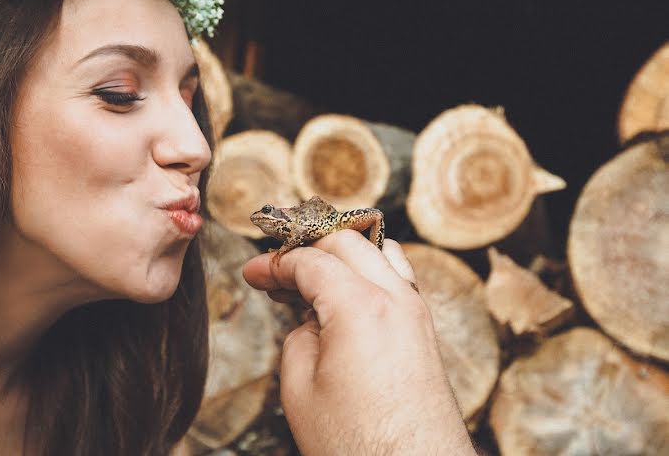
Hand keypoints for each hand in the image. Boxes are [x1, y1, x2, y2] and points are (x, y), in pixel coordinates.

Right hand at [242, 231, 475, 455]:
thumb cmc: (360, 445)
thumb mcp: (301, 389)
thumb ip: (298, 337)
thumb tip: (310, 320)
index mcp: (361, 306)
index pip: (310, 261)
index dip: (274, 263)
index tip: (252, 272)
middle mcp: (396, 298)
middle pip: (347, 241)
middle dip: (307, 247)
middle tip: (276, 271)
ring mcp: (417, 313)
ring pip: (378, 252)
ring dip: (342, 255)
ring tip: (311, 278)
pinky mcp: (425, 332)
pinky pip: (397, 279)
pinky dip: (367, 273)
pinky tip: (344, 298)